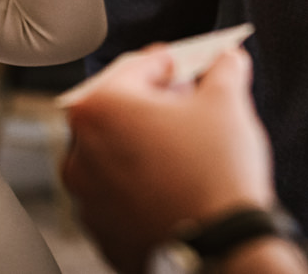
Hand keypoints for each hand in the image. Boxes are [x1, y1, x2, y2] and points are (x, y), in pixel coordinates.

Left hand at [61, 48, 276, 273]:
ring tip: (186, 145)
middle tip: (190, 102)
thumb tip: (226, 60)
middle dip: (155, 102)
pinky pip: (120, 191)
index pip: (139, 66)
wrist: (220, 246)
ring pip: (117, 152)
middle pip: (120, 109)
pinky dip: (143, 180)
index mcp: (100, 108)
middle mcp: (81, 151)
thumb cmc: (214, 173)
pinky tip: (177, 180)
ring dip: (146, 142)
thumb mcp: (227, 101)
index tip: (189, 63)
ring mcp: (87, 197)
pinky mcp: (102, 230)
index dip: (173, 60)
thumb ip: (223, 68)